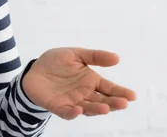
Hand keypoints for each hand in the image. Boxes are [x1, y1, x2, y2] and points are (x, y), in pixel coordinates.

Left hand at [21, 47, 136, 119]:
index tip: (132, 95)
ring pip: (88, 108)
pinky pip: (67, 112)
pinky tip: (78, 109)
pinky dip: (73, 113)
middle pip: (102, 100)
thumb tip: (117, 58)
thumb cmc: (55, 63)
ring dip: (97, 109)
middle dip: (113, 103)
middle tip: (123, 103)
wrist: (33, 71)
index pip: (109, 88)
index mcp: (91, 81)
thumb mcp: (75, 54)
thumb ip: (94, 56)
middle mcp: (85, 94)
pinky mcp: (59, 107)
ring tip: (106, 108)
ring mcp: (73, 102)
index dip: (120, 92)